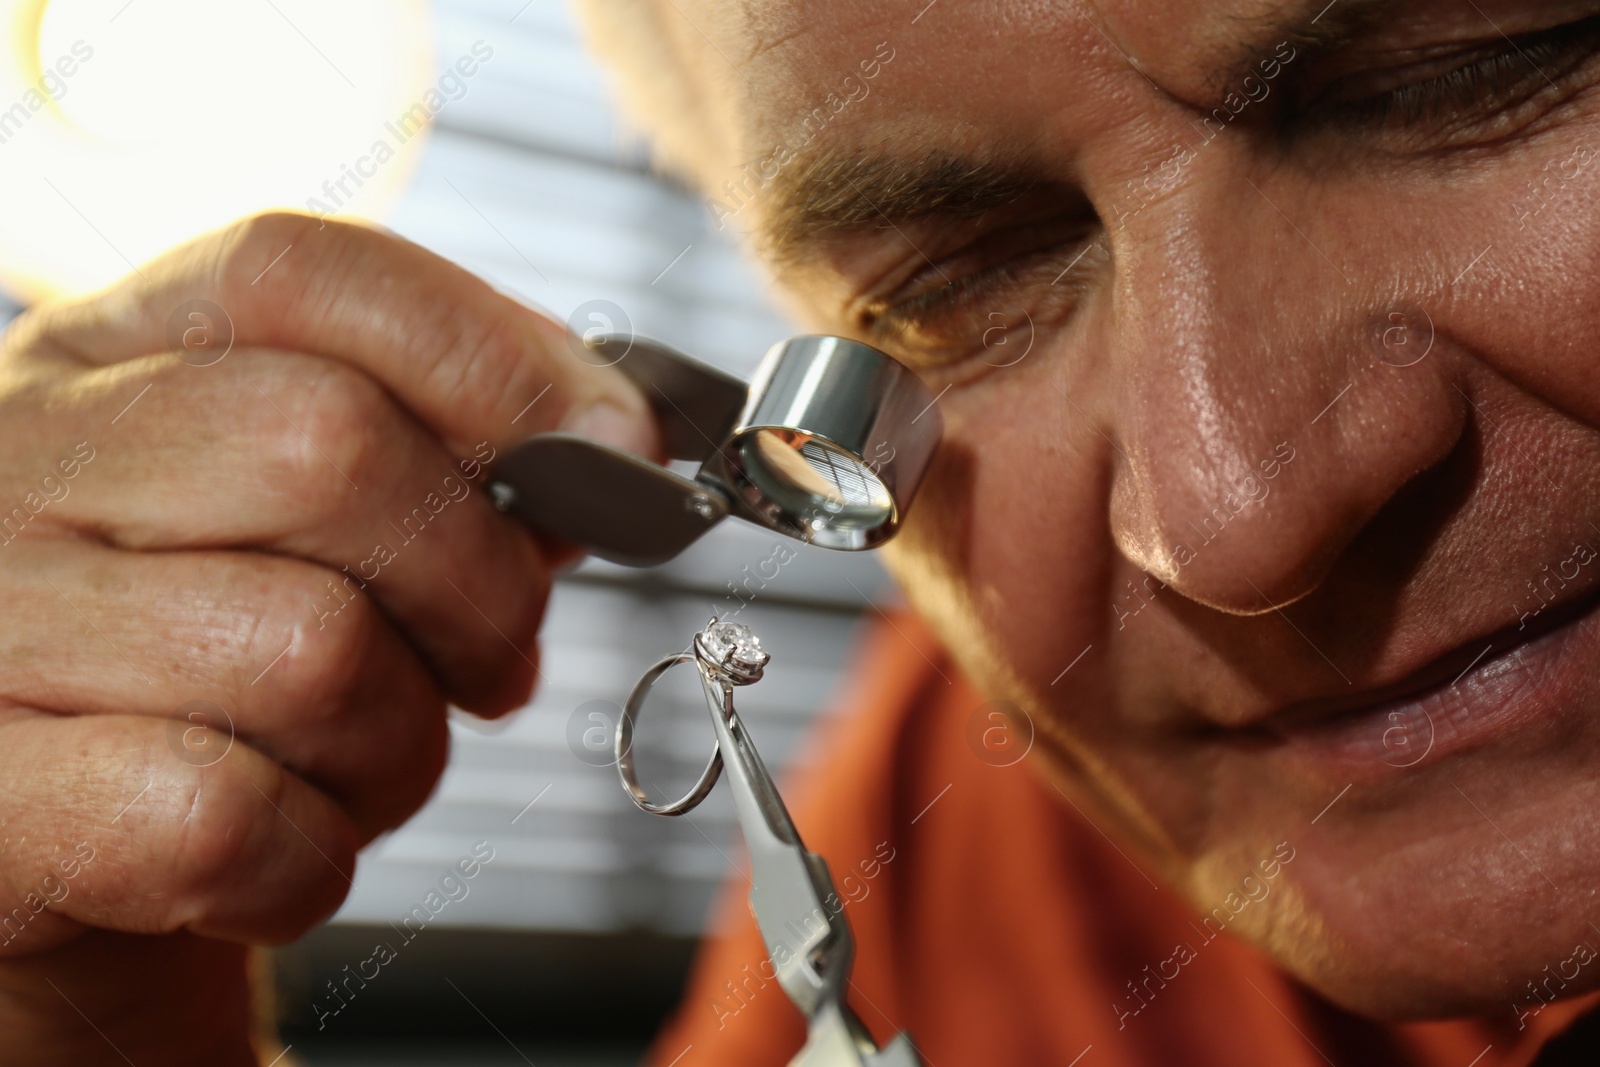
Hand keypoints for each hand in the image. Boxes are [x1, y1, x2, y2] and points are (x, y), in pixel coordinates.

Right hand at [0, 213, 654, 1064]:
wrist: (64, 854)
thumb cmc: (217, 675)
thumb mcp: (308, 525)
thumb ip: (442, 455)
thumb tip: (614, 442)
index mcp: (110, 356)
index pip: (306, 274)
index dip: (494, 354)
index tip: (619, 445)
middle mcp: (17, 460)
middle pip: (331, 449)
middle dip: (479, 579)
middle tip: (494, 657)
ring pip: (307, 652)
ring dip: (399, 743)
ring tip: (362, 761)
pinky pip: (225, 817)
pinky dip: (309, 856)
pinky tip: (285, 844)